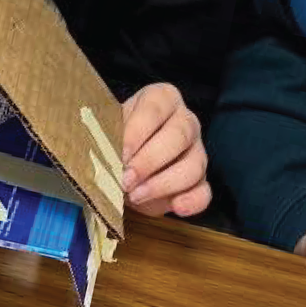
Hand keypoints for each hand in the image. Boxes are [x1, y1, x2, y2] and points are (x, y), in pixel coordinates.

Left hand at [120, 81, 209, 217]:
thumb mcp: (108, 130)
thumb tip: (101, 153)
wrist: (122, 165)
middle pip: (179, 135)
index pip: (155, 108)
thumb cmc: (115, 140)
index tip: (120, 154)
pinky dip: (192, 201)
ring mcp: (197, 152)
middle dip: (150, 160)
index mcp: (162, 99)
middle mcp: (185, 121)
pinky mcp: (200, 181)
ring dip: (163, 184)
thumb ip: (108, 136)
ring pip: (194, 165)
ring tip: (136, 196)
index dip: (137, 131)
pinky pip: (204, 191)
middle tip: (125, 179)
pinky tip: (176, 207)